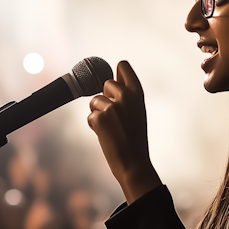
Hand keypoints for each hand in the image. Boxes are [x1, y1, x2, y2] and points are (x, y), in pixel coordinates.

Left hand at [88, 61, 161, 203]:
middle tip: (116, 116)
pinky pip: (91, 116)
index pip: (123, 65)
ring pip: (95, 101)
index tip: (115, 83)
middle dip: (106, 97)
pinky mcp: (100, 118)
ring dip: (99, 113)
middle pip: (106, 82)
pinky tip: (107, 135)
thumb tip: (112, 75)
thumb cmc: (135, 138)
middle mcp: (126, 96)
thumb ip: (127, 94)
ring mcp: (112, 107)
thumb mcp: (137, 111)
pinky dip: (95, 126)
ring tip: (113, 128)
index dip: (116, 73)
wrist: (134, 163)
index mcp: (138, 92)